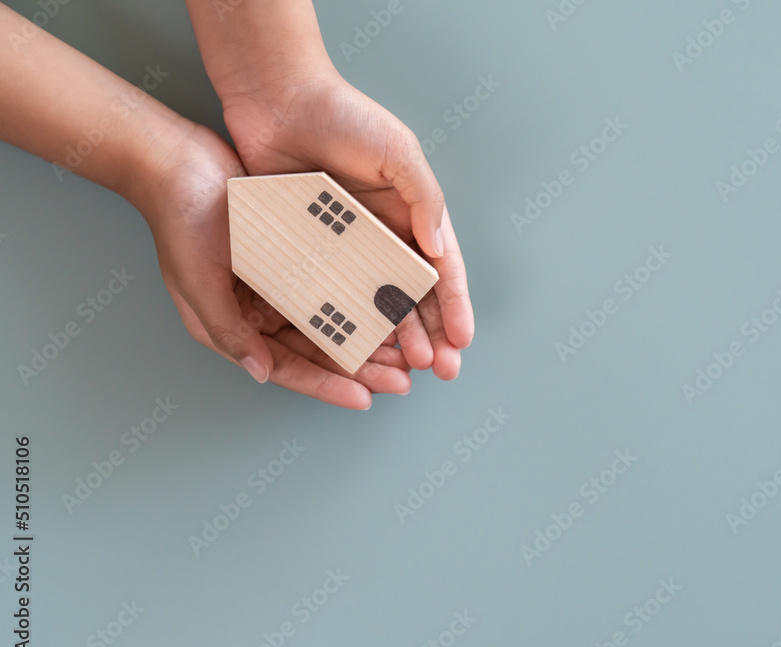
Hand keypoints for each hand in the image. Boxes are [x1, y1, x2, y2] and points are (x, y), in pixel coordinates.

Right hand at [131, 122, 412, 409]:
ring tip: (407, 349)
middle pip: (320, 349)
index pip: (289, 367)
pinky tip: (389, 303)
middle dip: (361, 368)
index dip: (326, 385)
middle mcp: (264, 311)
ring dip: (369, 336)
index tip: (365, 398)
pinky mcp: (300, 254)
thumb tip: (261, 372)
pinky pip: (337, 281)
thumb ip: (228, 331)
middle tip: (402, 378)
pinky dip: (362, 295)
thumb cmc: (179, 221)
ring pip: (335, 320)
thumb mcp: (197, 282)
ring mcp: (283, 283)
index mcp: (238, 325)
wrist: (177, 160)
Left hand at [218, 62, 474, 380]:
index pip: (442, 269)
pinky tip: (351, 346)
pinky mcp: (306, 249)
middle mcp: (381, 235)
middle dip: (429, 333)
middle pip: (412, 296)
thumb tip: (441, 250)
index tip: (461, 341)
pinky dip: (342, 321)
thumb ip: (425, 199)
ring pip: (373, 303)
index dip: (454, 306)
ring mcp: (343, 246)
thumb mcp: (398, 151)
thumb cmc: (341, 114)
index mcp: (410, 213)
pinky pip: (327, 293)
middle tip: (437, 368)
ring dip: (391, 336)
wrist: (274, 98)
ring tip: (401, 366)